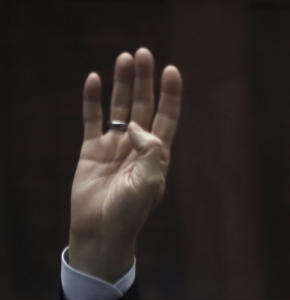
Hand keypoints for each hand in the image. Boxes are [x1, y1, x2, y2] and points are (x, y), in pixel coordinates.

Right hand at [69, 48, 181, 281]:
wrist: (101, 230)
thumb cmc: (130, 212)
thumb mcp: (149, 182)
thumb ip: (150, 151)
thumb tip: (136, 125)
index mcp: (158, 156)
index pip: (167, 117)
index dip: (170, 95)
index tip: (172, 70)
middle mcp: (138, 147)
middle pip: (144, 106)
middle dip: (145, 81)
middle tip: (144, 53)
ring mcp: (114, 147)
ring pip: (119, 108)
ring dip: (122, 83)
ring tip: (125, 58)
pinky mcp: (91, 150)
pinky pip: (92, 119)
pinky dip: (92, 100)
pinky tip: (94, 80)